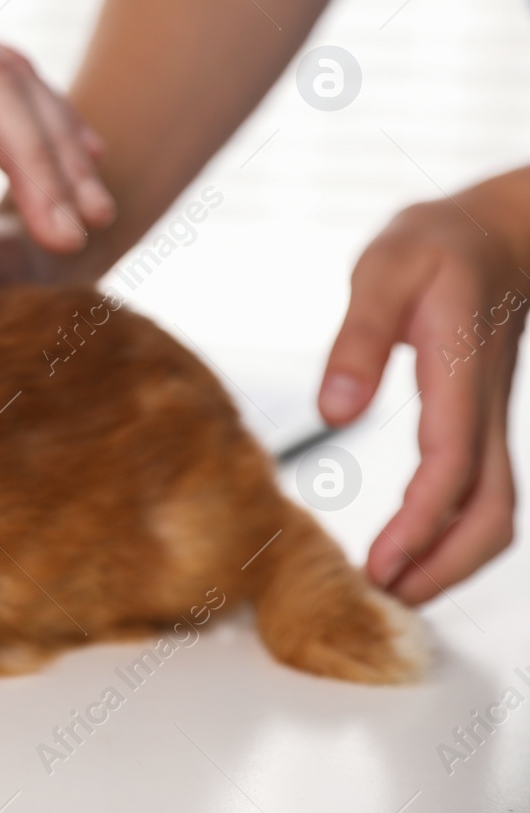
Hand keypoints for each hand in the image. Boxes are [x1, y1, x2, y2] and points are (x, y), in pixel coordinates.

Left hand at [318, 174, 528, 603]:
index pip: (450, 466)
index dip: (419, 524)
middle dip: (445, 565)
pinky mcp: (479, 423)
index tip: (381, 565)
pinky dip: (453, 532)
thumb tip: (334, 409)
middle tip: (384, 597)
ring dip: (453, 559)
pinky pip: (481, 493)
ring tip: (393, 587)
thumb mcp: (383, 273)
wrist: (496, 231)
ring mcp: (488, 420)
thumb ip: (357, 339)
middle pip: (490, 511)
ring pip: (495, 510)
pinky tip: (412, 548)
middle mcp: (483, 410)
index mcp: (459, 375)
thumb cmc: (435, 246)